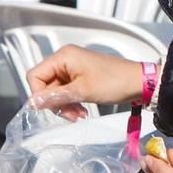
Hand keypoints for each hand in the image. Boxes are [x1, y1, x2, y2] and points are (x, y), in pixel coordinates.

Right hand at [26, 44, 145, 119]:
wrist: (139, 83)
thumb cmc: (115, 81)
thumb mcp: (82, 91)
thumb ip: (55, 96)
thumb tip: (33, 102)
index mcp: (63, 57)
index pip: (34, 76)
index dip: (39, 94)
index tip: (49, 108)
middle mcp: (66, 60)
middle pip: (45, 85)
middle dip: (55, 103)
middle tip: (70, 115)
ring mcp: (73, 68)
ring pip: (56, 91)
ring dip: (64, 105)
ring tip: (79, 115)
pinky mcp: (80, 77)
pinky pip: (67, 92)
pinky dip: (72, 102)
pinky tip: (82, 111)